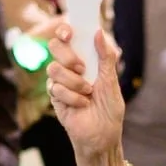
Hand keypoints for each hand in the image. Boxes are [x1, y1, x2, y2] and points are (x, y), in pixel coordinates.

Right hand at [47, 25, 130, 165]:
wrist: (102, 136)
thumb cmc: (109, 110)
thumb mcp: (111, 81)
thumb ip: (105, 57)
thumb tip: (99, 32)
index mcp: (85, 59)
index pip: (69, 37)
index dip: (65, 29)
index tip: (69, 32)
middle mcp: (70, 67)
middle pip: (55, 46)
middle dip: (67, 55)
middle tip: (81, 68)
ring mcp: (60, 81)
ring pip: (53, 68)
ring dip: (73, 82)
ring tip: (87, 93)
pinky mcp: (54, 96)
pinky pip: (54, 88)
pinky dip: (71, 96)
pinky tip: (81, 105)